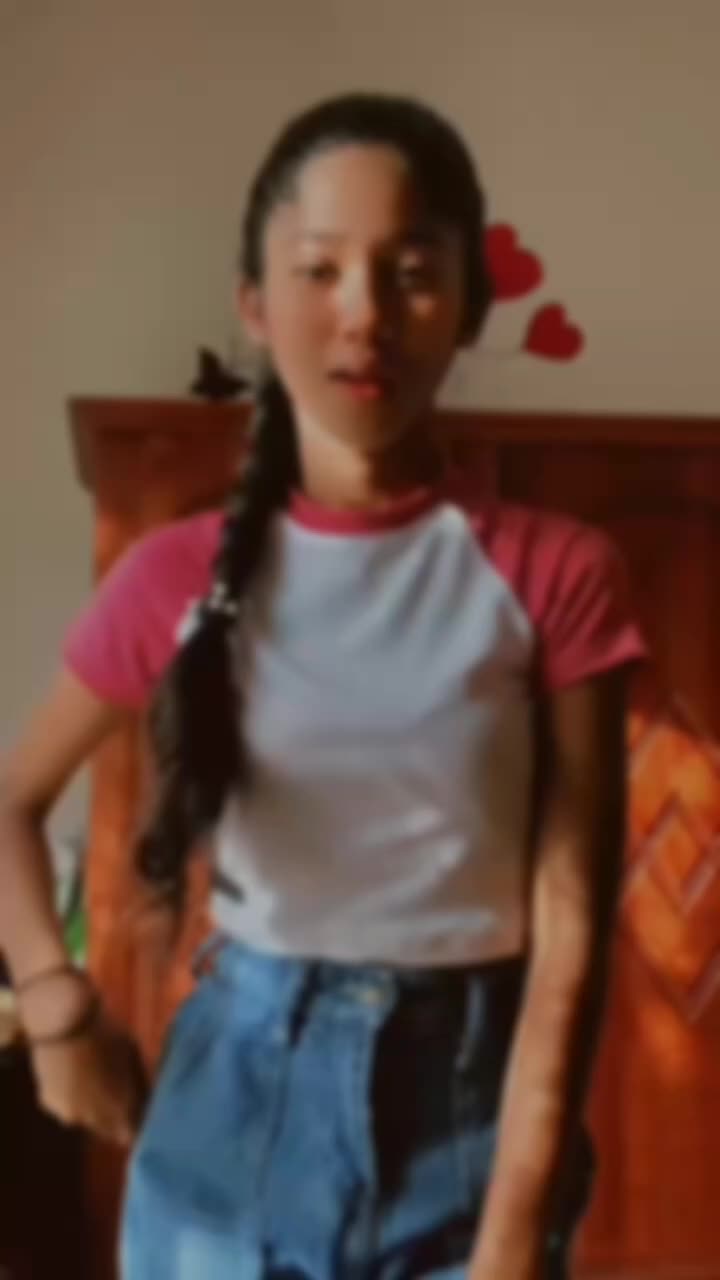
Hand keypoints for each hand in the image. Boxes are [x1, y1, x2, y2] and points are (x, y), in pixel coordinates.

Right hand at [30, 1008, 147, 1145]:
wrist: (64, 1022)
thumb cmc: (107, 1033)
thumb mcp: (133, 1054)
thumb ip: (140, 1082)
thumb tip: (147, 1098)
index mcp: (120, 1109)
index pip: (133, 1133)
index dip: (138, 1121)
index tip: (141, 1106)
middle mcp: (94, 1121)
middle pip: (110, 1130)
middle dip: (116, 1116)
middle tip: (118, 1088)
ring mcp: (70, 1115)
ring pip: (86, 1120)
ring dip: (92, 1108)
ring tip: (95, 1075)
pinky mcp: (50, 1104)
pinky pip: (67, 1107)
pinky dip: (71, 1097)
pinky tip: (75, 1073)